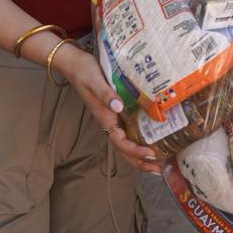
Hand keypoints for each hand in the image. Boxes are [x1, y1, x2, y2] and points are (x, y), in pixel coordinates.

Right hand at [56, 45, 159, 172]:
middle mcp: (109, 121)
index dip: (135, 150)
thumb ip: (106, 94)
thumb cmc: (84, 71)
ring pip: (126, 143)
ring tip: (158, 162)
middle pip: (124, 149)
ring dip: (140, 155)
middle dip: (140, 161)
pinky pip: (128, 130)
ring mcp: (112, 117)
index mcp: (104, 117)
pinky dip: (139, 139)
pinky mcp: (116, 111)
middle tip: (158, 169)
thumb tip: (118, 107)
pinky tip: (152, 140)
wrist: (74, 64)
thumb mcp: (95, 81)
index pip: (120, 141)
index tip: (150, 153)